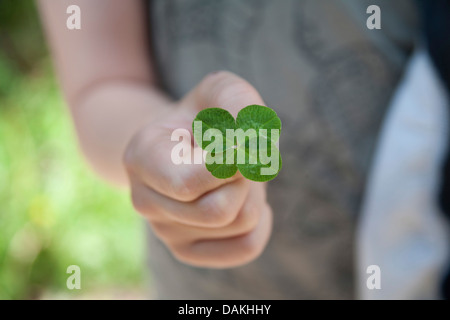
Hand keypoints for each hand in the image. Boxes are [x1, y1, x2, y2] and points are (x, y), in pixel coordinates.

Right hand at [123, 71, 272, 267]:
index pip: (189, 183)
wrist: (183, 145)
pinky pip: (246, 247)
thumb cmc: (203, 118)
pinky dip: (262, 221)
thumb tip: (254, 143)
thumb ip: (238, 102)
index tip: (249, 143)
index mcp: (142, 158)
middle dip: (247, 178)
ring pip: (239, 225)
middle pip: (221, 209)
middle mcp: (145, 201)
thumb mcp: (219, 91)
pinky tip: (246, 199)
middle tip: (243, 154)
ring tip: (236, 173)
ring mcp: (164, 231)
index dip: (230, 166)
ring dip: (254, 192)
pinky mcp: (187, 250)